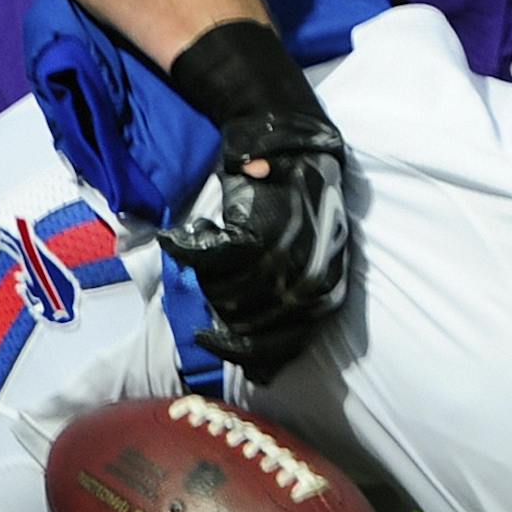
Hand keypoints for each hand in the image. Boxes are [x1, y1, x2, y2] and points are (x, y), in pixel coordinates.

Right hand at [160, 109, 348, 383]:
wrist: (291, 145)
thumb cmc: (295, 206)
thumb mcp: (306, 260)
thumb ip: (286, 303)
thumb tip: (261, 366)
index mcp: (328, 292)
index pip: (284, 345)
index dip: (244, 353)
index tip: (214, 343)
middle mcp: (311, 281)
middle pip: (249, 325)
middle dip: (218, 315)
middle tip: (204, 290)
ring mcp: (286, 257)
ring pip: (226, 295)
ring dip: (204, 279)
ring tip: (201, 252)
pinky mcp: (258, 231)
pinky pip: (211, 260)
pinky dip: (189, 251)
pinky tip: (183, 239)